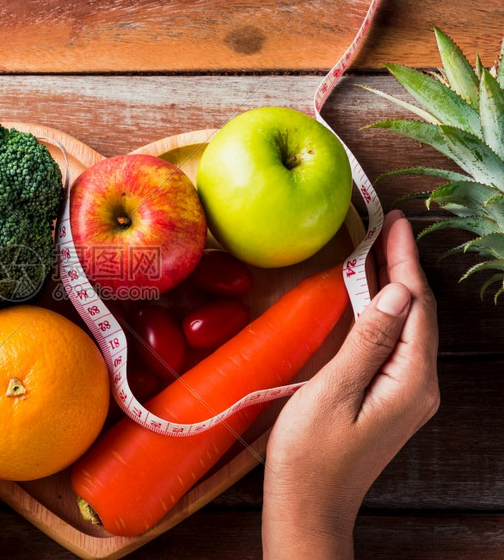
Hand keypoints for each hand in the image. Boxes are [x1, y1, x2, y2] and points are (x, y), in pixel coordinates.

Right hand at [262, 210, 439, 558]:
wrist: (309, 507)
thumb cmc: (311, 455)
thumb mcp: (333, 392)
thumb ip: (367, 342)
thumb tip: (394, 293)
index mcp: (411, 381)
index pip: (416, 306)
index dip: (405, 261)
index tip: (394, 223)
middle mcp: (420, 386)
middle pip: (419, 313)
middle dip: (405, 267)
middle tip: (386, 227)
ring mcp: (408, 395)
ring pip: (409, 327)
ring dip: (396, 287)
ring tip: (380, 251)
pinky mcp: (391, 400)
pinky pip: (396, 344)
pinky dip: (386, 313)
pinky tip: (372, 299)